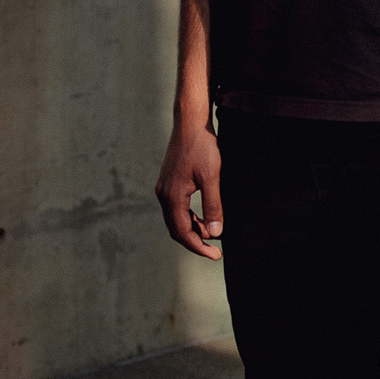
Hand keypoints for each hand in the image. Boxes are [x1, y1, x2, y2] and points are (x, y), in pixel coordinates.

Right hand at [156, 120, 223, 260]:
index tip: (216, 255)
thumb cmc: (202, 147)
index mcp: (172, 196)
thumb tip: (215, 233)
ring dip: (193, 230)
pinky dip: (189, 218)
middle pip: (176, 229)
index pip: (183, 232)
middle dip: (195, 242)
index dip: (199, 247)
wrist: (190, 123)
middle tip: (215, 251)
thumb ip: (212, 206)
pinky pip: (176, 208)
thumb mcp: (212, 177)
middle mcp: (164, 194)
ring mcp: (164, 188)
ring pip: (176, 219)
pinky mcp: (169, 182)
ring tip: (212, 235)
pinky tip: (203, 218)